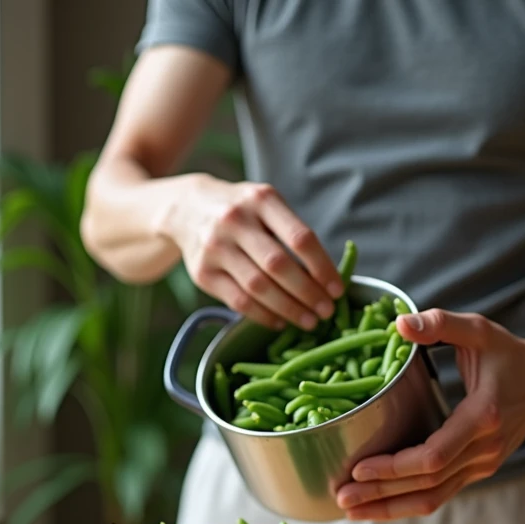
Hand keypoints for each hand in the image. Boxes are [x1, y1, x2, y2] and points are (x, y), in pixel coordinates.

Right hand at [164, 175, 344, 329]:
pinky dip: (263, 316)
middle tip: (326, 311)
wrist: (187, 208)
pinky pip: (238, 302)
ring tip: (308, 321)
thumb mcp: (266, 204)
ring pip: (258, 288)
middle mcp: (235, 221)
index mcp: (261, 200)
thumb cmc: (241, 211)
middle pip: (279, 266)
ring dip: (288, 309)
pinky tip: (280, 322)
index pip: (300, 238)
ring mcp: (215, 248)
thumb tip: (326, 278)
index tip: (337, 289)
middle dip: (308, 293)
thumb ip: (292, 233)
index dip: (323, 268)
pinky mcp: (202, 273)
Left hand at [336, 309, 524, 519]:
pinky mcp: (479, 471)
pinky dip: (408, 502)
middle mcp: (485, 449)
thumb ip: (439, 323)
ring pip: (434, 496)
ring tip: (350, 509)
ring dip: (390, 506)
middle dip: (381, 493)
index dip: (395, 467)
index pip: (434, 456)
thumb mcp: (479, 330)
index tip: (358, 469)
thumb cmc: (510, 353)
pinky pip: (441, 493)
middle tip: (341, 497)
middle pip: (427, 483)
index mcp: (482, 416)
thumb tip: (399, 324)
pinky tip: (378, 506)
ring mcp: (484, 465)